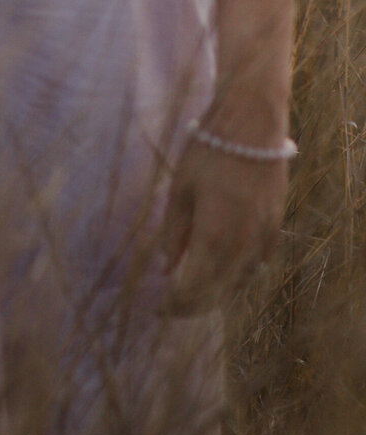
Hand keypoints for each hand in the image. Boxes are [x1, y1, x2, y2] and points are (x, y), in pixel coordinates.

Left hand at [160, 134, 287, 314]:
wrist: (252, 126)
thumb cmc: (208, 153)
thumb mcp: (180, 191)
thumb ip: (175, 234)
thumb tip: (167, 269)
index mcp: (214, 237)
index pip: (193, 289)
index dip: (174, 304)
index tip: (158, 308)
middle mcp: (243, 247)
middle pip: (217, 293)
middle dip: (192, 305)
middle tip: (171, 307)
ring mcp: (263, 240)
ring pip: (238, 284)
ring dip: (215, 293)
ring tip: (192, 292)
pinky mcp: (275, 230)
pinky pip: (255, 266)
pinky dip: (236, 276)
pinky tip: (221, 270)